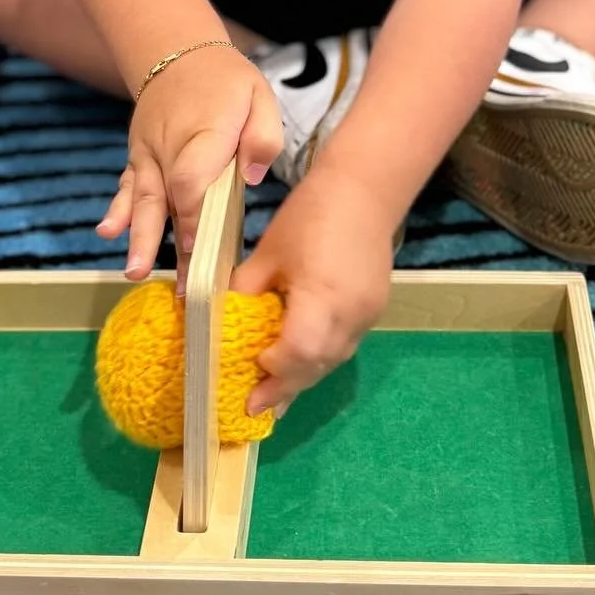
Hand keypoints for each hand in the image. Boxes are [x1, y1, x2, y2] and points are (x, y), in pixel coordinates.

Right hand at [97, 44, 281, 287]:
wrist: (179, 52)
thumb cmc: (227, 81)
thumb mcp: (259, 96)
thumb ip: (263, 135)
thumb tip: (254, 176)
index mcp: (206, 133)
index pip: (194, 180)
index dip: (197, 217)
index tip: (205, 252)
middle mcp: (171, 147)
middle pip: (169, 199)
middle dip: (171, 244)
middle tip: (177, 285)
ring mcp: (150, 154)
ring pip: (144, 199)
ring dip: (140, 237)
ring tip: (134, 271)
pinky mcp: (139, 159)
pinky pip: (127, 185)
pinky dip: (117, 209)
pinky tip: (106, 232)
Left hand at [230, 164, 393, 417]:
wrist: (363, 189)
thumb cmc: (310, 214)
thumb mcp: (268, 252)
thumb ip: (245, 292)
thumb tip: (220, 324)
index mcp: (323, 295)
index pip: (300, 351)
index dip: (273, 372)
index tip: (246, 382)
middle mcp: (351, 313)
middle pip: (318, 365)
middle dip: (284, 387)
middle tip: (253, 405)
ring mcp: (368, 314)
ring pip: (333, 360)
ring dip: (303, 377)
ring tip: (273, 395)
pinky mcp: (374, 310)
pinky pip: (344, 345)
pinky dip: (319, 358)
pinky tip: (300, 362)